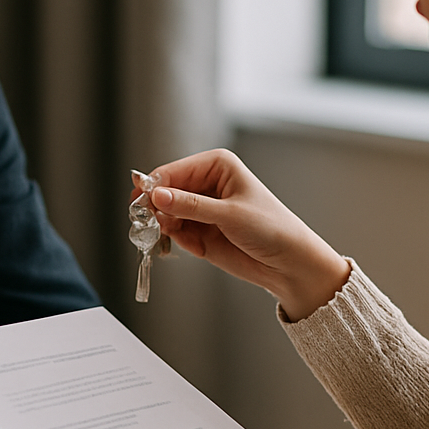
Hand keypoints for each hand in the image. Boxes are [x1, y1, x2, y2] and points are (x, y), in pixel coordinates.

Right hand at [135, 150, 349, 320]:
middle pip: (164, 191)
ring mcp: (201, 207)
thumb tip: (157, 196)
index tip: (141, 202)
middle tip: (153, 224)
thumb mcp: (229, 214)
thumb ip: (190, 206)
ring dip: (168, 227)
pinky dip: (180, 241)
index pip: (173, 171)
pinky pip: (175, 232)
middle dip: (158, 209)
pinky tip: (198, 248)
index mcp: (216, 165)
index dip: (154, 186)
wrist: (288, 263)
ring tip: (184, 239)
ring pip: (165, 213)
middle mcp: (206, 183)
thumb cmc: (271, 228)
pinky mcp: (199, 229)